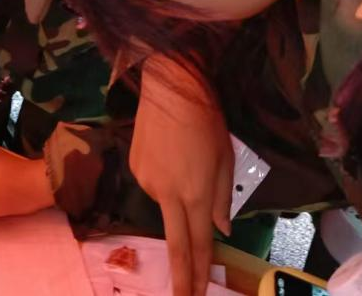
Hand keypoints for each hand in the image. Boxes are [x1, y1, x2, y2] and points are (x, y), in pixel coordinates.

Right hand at [132, 54, 232, 295]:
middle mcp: (167, 194)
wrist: (170, 86)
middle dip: (180, 275)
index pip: (196, 245)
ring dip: (177, 197)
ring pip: (167, 204)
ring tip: (185, 160)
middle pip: (175, 241)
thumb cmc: (206, 120)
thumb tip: (221, 229)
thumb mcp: (226, 159)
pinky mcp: (135, 167)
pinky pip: (154, 184)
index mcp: (195, 194)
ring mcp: (146, 181)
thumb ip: (223, 199)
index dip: (196, 275)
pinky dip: (165, 178)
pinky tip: (170, 153)